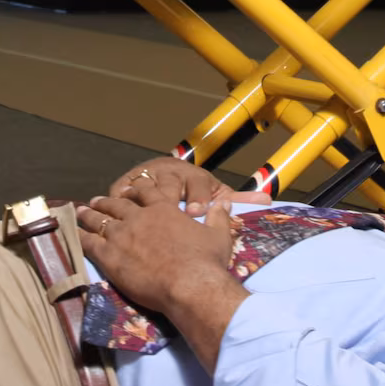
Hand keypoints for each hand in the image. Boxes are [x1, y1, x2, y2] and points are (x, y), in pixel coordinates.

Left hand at [78, 184, 238, 317]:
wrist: (189, 285)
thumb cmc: (206, 261)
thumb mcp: (218, 235)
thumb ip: (219, 217)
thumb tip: (224, 202)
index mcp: (163, 209)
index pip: (145, 192)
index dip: (135, 190)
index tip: (128, 190)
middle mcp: (139, 218)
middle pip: (118, 203)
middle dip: (107, 201)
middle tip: (98, 200)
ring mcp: (122, 235)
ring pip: (100, 220)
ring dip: (90, 214)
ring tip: (81, 211)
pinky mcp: (110, 256)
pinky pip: (89, 243)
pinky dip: (80, 237)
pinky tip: (73, 235)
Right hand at [107, 155, 271, 213]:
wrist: (172, 178)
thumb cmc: (199, 192)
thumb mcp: (218, 194)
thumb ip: (239, 199)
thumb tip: (268, 198)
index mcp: (195, 175)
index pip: (198, 181)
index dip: (198, 196)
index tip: (197, 211)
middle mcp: (171, 171)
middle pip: (167, 181)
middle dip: (167, 197)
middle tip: (169, 214)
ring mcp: (148, 174)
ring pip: (141, 185)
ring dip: (137, 198)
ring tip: (136, 215)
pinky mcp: (127, 180)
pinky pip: (120, 188)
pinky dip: (117, 199)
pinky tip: (116, 214)